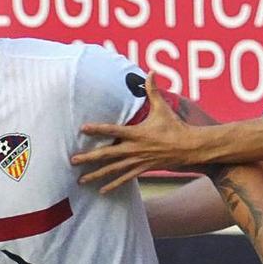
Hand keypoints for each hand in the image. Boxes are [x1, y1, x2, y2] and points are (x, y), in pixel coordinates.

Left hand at [72, 76, 199, 192]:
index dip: (97, 129)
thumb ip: (153, 90)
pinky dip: (113, 185)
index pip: (113, 130)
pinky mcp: (143, 169)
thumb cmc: (175, 126)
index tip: (83, 129)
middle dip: (89, 158)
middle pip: (107, 154)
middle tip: (72, 160)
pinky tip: (102, 191)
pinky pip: (125, 178)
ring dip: (96, 175)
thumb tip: (150, 72)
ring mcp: (138, 161)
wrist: (189, 147)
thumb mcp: (162, 107)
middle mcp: (134, 149)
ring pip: (113, 170)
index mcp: (137, 133)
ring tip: (81, 180)